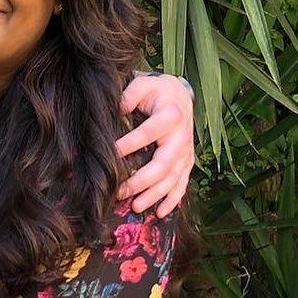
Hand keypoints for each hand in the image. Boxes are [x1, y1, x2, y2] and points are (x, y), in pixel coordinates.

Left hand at [115, 72, 195, 214]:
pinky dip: (173, 200)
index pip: (147, 133)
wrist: (180, 96)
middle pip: (162, 165)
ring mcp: (186, 153)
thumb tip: (117, 109)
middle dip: (141, 181)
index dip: (129, 145)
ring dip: (154, 195)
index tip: (110, 156)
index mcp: (170, 116)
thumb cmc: (157, 91)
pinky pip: (182, 184)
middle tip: (120, 192)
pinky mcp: (187, 162)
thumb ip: (129, 94)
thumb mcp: (144, 84)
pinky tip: (160, 213)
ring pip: (172, 179)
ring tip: (136, 207)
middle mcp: (181, 137)